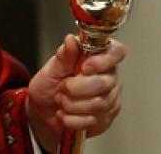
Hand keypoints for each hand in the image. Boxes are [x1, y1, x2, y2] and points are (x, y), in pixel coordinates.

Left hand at [25, 35, 124, 151]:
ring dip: (73, 104)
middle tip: (63, 87)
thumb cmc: (50, 83)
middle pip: (105, 83)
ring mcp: (110, 99)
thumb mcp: (53, 67)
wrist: (44, 109)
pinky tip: (64, 114)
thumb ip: (64, 55)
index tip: (85, 67)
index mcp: (99, 58)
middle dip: (78, 87)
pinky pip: (92, 121)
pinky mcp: (105, 119)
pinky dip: (72, 119)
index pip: (117, 52)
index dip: (103, 60)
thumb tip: (71, 39)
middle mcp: (109, 77)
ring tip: (61, 100)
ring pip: (99, 104)